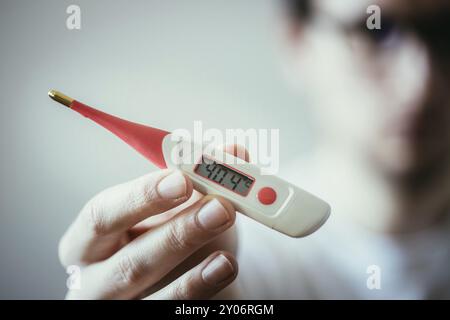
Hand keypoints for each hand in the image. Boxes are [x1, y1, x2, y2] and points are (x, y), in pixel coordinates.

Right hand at [58, 168, 237, 298]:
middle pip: (129, 261)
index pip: (102, 215)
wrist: (173, 283)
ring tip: (226, 224)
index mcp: (88, 240)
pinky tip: (226, 264)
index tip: (182, 178)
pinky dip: (203, 286)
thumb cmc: (163, 239)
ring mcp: (124, 306)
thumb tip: (233, 152)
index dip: (142, 196)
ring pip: (155, 291)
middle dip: (177, 231)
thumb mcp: (172, 209)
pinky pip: (174, 310)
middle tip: (218, 205)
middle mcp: (95, 279)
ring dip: (196, 256)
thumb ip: (198, 180)